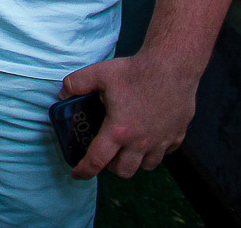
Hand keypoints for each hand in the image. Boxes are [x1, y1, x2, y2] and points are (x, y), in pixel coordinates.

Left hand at [61, 52, 197, 178]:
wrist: (172, 66)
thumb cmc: (136, 71)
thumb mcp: (98, 73)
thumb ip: (76, 84)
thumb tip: (63, 94)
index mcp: (119, 130)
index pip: (98, 160)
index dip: (84, 170)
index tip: (77, 174)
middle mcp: (141, 141)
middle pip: (124, 171)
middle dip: (110, 167)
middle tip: (105, 155)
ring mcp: (162, 141)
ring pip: (146, 166)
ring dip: (134, 162)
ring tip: (126, 148)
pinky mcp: (177, 135)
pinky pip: (165, 153)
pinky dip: (154, 152)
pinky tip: (148, 138)